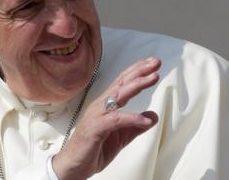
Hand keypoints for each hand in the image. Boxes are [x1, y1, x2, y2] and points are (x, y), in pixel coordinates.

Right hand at [53, 57, 160, 179]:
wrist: (73, 166)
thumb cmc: (92, 149)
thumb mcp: (121, 136)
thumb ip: (136, 126)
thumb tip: (153, 116)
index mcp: (106, 105)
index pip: (123, 82)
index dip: (137, 71)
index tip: (152, 63)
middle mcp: (101, 106)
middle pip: (122, 83)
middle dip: (139, 71)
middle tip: (155, 62)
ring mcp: (97, 115)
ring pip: (118, 95)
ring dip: (137, 85)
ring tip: (153, 78)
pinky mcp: (96, 128)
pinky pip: (116, 120)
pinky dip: (132, 118)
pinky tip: (146, 120)